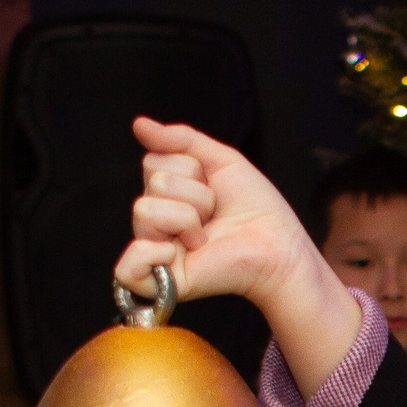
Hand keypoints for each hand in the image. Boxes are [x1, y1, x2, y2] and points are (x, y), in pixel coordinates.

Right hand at [116, 117, 357, 391]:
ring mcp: (157, 252)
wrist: (280, 244)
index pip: (153, 162)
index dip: (190, 169)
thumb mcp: (220, 160)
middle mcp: (157, 222)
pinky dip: (149, 254)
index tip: (214, 188)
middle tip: (215, 215)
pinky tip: (179, 252)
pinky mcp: (163, 281)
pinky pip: (126, 269)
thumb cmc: (256, 207)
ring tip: (208, 234)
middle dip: (195, 194)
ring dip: (189, 217)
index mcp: (166, 195)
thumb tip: (139, 125)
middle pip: (153, 183)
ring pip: (146, 210)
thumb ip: (180, 140)